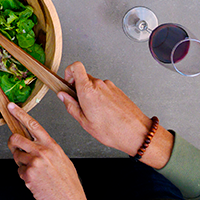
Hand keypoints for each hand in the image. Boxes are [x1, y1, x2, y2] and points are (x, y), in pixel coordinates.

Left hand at [6, 104, 90, 199]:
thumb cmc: (68, 184)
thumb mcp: (62, 160)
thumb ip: (49, 149)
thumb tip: (36, 143)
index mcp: (52, 146)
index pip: (33, 125)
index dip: (20, 114)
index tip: (11, 107)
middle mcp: (42, 151)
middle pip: (16, 138)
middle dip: (12, 143)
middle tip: (15, 147)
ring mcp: (34, 163)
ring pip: (16, 156)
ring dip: (21, 163)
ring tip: (35, 172)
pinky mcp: (28, 174)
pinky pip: (19, 170)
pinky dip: (24, 175)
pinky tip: (35, 181)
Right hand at [56, 62, 171, 168]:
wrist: (137, 133)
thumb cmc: (113, 130)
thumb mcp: (84, 122)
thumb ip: (70, 106)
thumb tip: (62, 96)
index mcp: (88, 90)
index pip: (76, 67)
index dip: (69, 72)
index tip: (67, 83)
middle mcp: (99, 84)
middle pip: (84, 78)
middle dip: (79, 89)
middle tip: (81, 104)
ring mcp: (110, 86)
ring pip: (94, 85)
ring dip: (91, 95)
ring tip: (96, 113)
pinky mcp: (117, 90)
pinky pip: (104, 90)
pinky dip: (101, 98)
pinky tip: (105, 113)